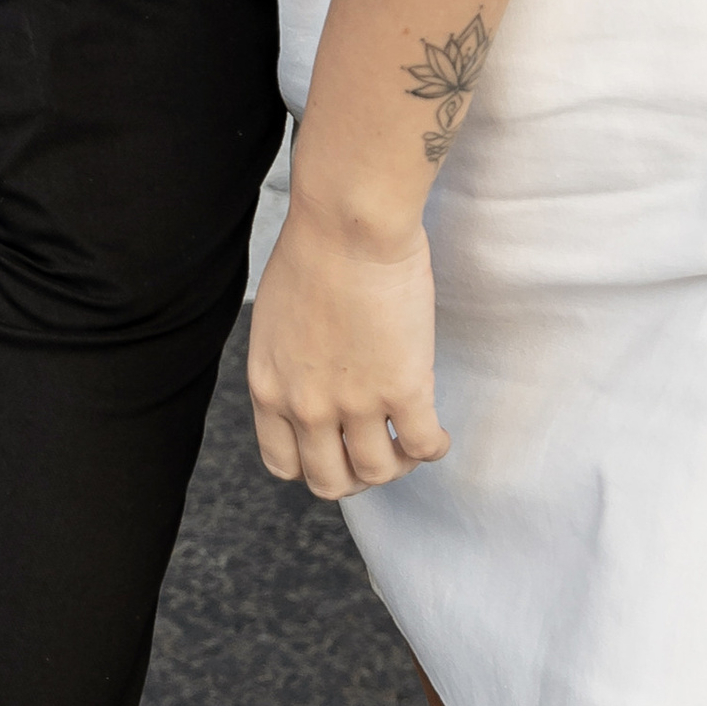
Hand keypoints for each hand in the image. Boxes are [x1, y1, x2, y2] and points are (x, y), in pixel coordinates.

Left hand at [248, 205, 448, 499]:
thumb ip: (288, 364)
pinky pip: (422, 447)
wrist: (348, 223)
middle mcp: (306, 406)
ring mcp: (355, 403)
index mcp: (269, 387)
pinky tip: (437, 433)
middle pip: (330, 482)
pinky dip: (433, 448)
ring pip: (379, 473)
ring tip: (410, 441)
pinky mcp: (403, 390)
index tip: (335, 450)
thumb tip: (312, 383)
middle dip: (356, 476)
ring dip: (398, 465)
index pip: (283, 464)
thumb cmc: (314, 250)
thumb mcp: (276, 320)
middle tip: (377, 452)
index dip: (313, 466)